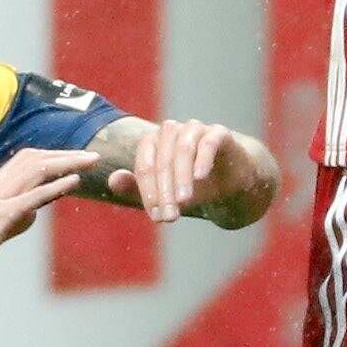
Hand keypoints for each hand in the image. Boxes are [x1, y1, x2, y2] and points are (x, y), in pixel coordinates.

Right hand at [0, 146, 92, 291]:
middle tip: (94, 156)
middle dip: (66, 155)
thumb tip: (34, 213)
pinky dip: (55, 186)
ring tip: (91, 161)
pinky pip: (31, 196)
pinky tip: (74, 182)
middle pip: (35, 159)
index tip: (78, 159)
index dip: (55, 156)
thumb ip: (15, 218)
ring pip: (36, 170)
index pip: (28, 161)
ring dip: (67, 163)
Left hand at [103, 118, 281, 227]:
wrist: (234, 184)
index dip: (148, 192)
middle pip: (162, 159)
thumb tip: (112, 180)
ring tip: (184, 201)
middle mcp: (172, 131)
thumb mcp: (166, 195)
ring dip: (181, 177)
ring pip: (182, 149)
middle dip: (164, 191)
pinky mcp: (219, 133)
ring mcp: (196, 129)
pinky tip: (201, 178)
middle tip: (170, 217)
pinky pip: (208, 142)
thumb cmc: (194, 188)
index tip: (156, 216)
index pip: (145, 165)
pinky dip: (202, 159)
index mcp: (154, 142)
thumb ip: (137, 189)